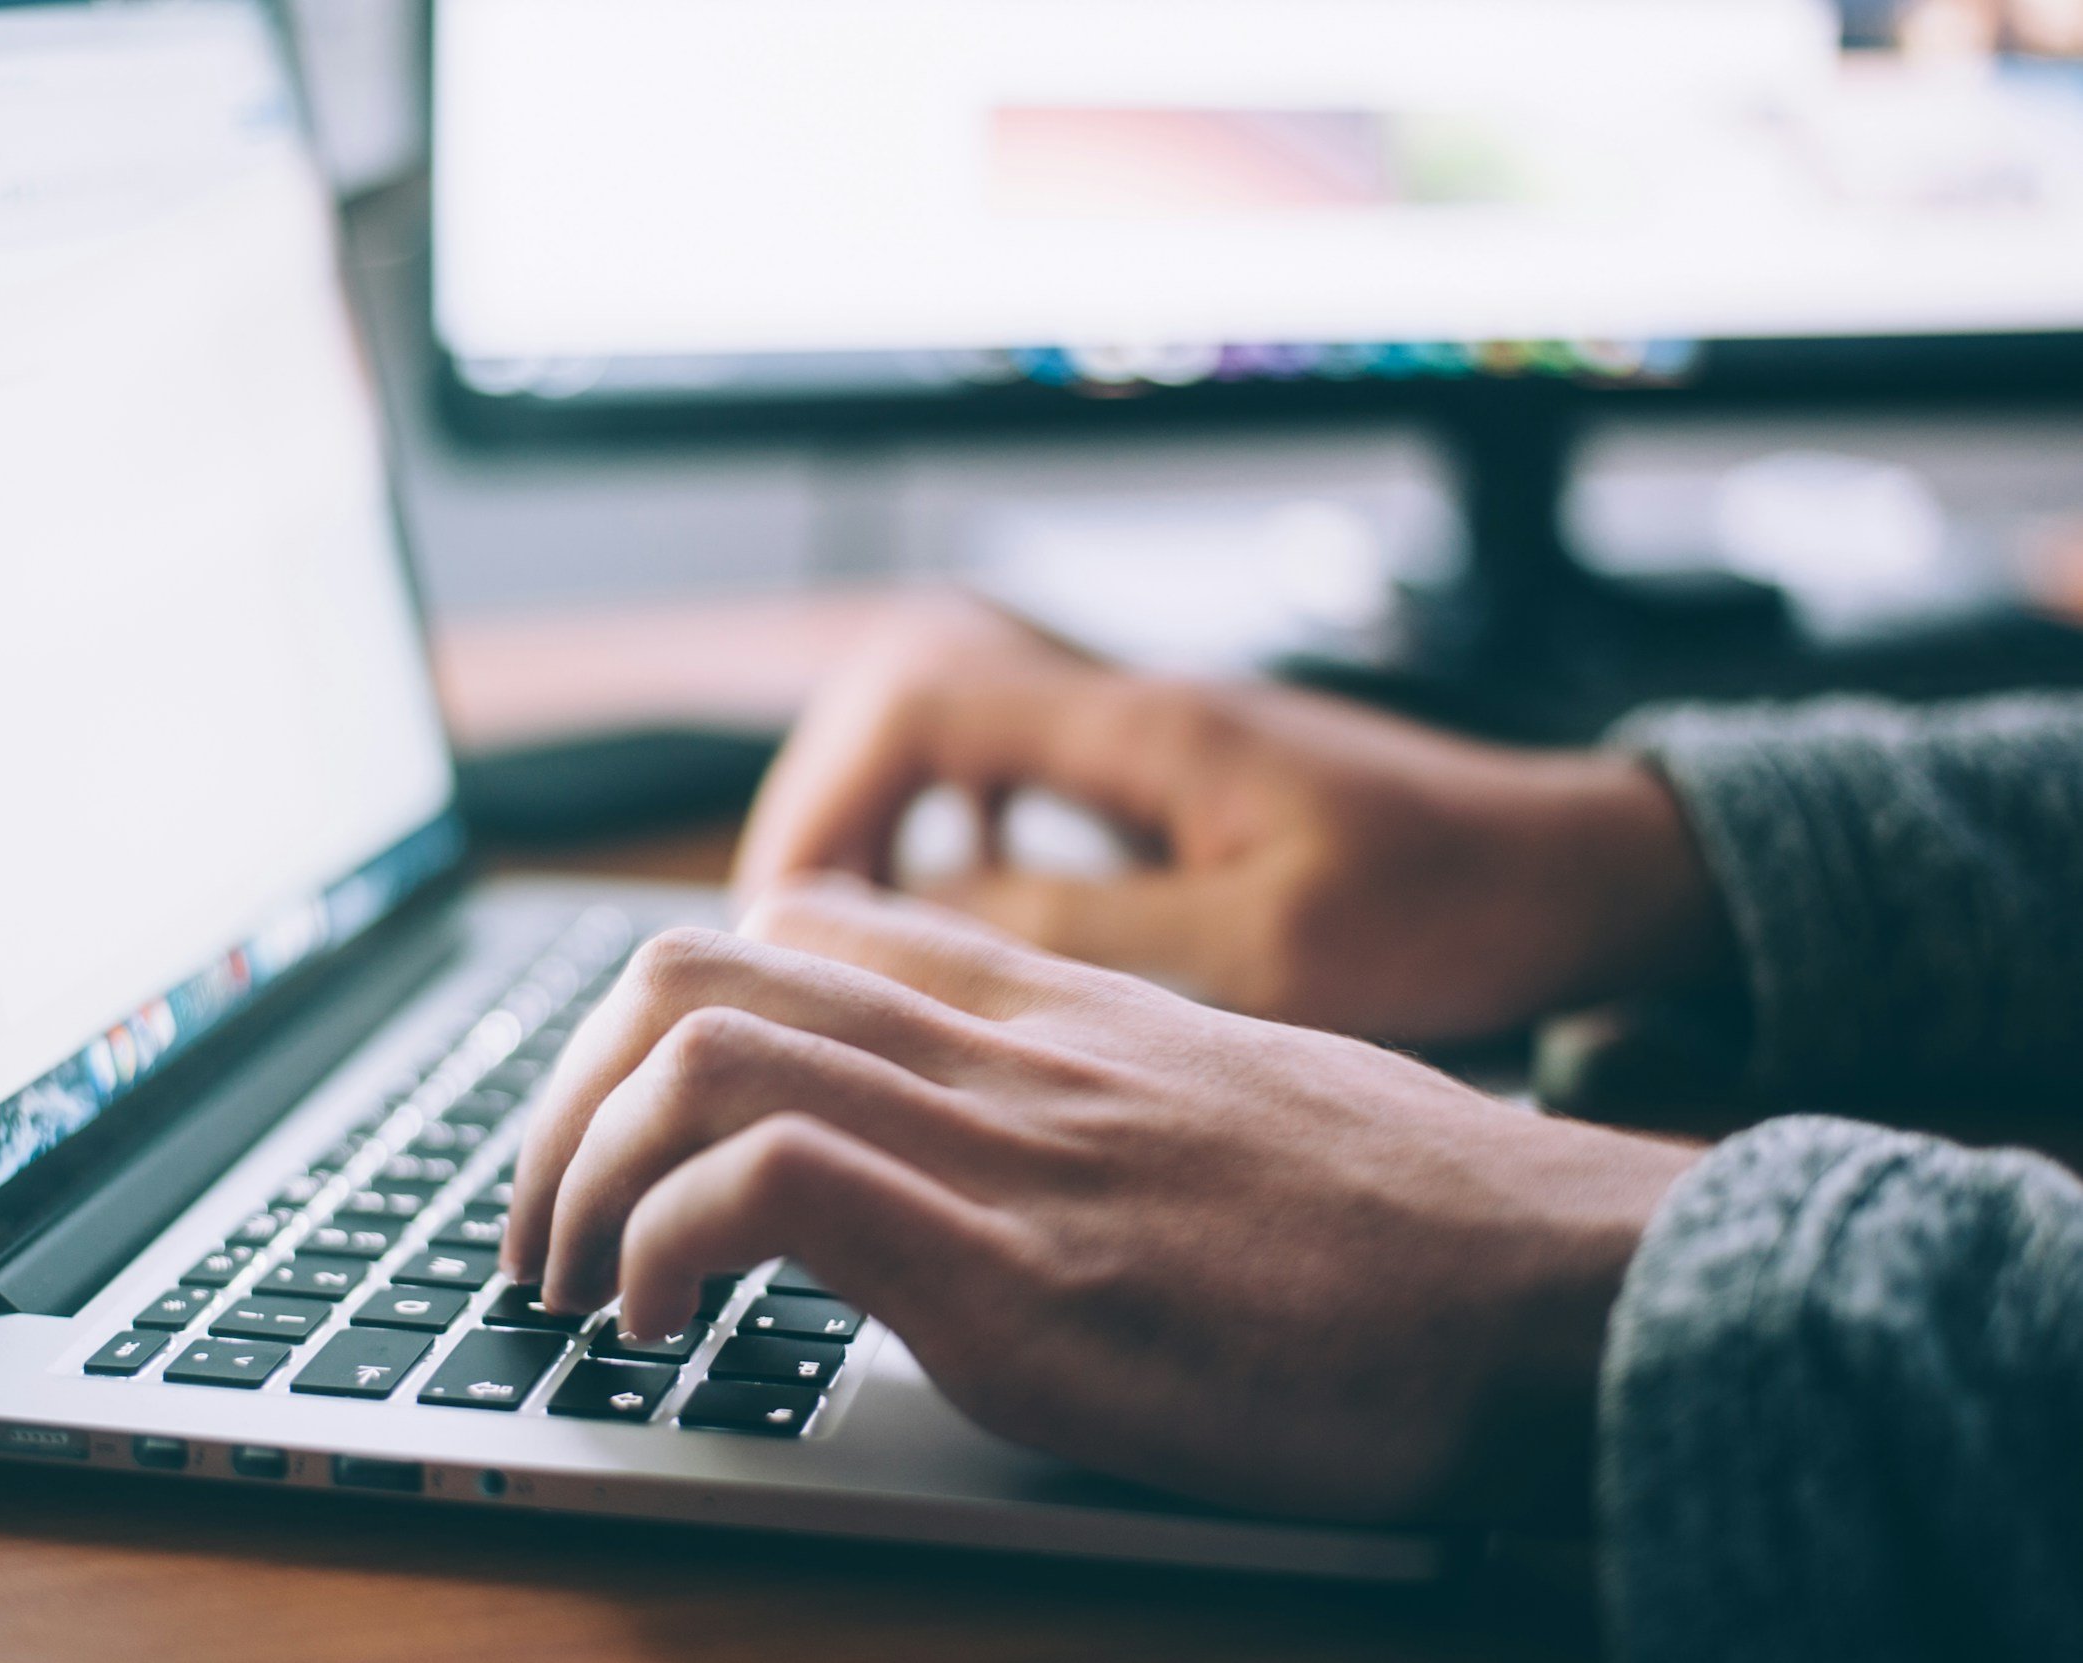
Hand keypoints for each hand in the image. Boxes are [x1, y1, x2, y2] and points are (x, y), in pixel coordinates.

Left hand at [504, 878, 1700, 1524]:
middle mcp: (1006, 1048)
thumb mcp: (1233, 1105)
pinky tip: (661, 1328)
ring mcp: (1007, 1148)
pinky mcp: (1021, 1275)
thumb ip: (1097, 1092)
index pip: (796, 926)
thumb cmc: (1419, 1222)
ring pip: (697, 1048)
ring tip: (570, 1284)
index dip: (661, 1018)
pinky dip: (662, 1246)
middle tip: (543, 1222)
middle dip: (563, 1096)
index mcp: (1052, 1007)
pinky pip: (767, 1185)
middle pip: (695, 967)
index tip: (627, 1130)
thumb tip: (1013, 1149)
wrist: (1564, 1286)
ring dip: (575, 1171)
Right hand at [734, 596, 1728, 1042]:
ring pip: (957, 737)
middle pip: (910, 699)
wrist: (1577, 872)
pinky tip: (966, 916)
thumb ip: (1086, 929)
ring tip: (853, 931)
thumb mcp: (1267, 948)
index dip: (827, 797)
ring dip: (887, 820)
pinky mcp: (1173, 783)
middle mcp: (1132, 710)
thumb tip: (918, 922)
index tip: (790, 912)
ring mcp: (1151, 741)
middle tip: (792, 933)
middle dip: (830, 807)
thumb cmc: (1453, 907)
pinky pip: (1018, 779)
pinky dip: (960, 835)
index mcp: (1144, 728)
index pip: (919, 699)